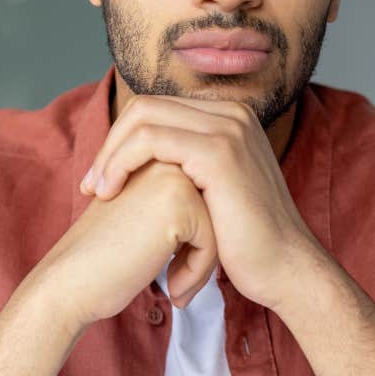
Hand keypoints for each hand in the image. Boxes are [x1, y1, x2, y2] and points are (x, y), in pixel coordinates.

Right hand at [33, 161, 216, 331]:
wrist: (69, 281)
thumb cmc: (103, 259)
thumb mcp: (142, 220)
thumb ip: (174, 206)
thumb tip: (223, 218)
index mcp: (153, 158)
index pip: (203, 201)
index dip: (194, 241)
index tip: (169, 266)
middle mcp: (164, 158)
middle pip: (214, 209)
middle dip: (202, 250)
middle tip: (178, 280)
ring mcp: (171, 177)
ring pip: (219, 224)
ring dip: (202, 264)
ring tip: (176, 286)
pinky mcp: (179, 203)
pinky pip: (213, 242)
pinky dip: (198, 273)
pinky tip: (174, 290)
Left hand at [78, 96, 321, 311]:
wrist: (284, 269)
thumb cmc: (246, 242)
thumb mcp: (210, 194)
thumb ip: (184, 169)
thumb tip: (142, 167)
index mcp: (228, 118)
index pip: (157, 109)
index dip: (121, 140)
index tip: (100, 180)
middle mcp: (231, 113)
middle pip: (146, 106)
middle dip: (110, 144)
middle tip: (90, 186)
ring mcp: (228, 128)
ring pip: (143, 117)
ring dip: (109, 154)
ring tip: (95, 192)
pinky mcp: (220, 152)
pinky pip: (151, 140)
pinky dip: (121, 163)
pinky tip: (109, 193)